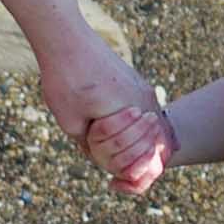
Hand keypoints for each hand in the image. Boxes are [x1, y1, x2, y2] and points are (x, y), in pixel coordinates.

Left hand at [37, 31, 167, 195]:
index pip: (152, 156)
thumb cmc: (66, 79)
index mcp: (135, 114)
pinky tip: (122, 134)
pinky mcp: (134, 80)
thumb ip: (90, 144)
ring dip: (139, 143)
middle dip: (140, 161)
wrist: (65, 38)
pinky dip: (136, 127)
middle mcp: (146, 100)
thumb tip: (100, 157)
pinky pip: (144, 111)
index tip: (118, 185)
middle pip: (158, 142)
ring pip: (153, 126)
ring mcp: (142, 88)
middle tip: (121, 176)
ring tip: (123, 157)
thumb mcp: (72, 123)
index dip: (137, 177)